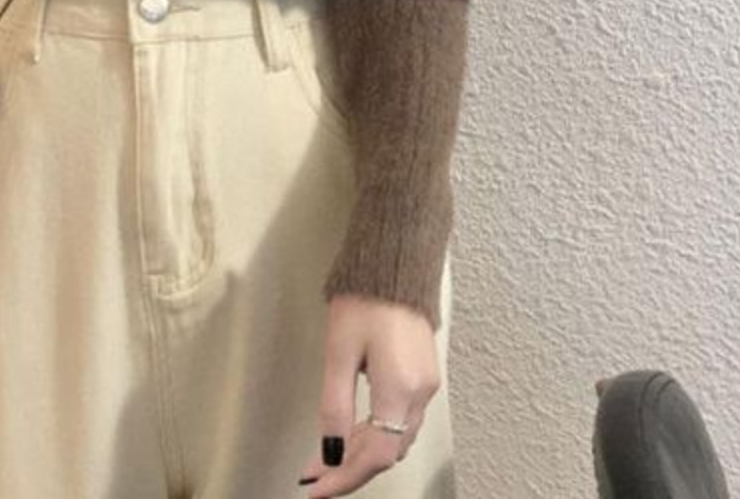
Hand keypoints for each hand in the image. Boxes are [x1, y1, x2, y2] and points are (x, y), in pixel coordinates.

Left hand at [296, 294, 441, 496]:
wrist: (394, 263)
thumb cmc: (364, 299)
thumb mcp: (339, 351)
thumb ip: (335, 404)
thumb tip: (329, 452)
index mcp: (400, 390)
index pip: (375, 456)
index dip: (344, 479)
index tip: (314, 489)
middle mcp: (420, 394)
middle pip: (387, 452)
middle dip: (349, 468)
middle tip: (313, 475)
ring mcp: (426, 385)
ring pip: (395, 439)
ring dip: (362, 453)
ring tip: (325, 458)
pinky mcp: (423, 374)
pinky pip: (401, 420)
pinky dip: (376, 434)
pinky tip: (352, 431)